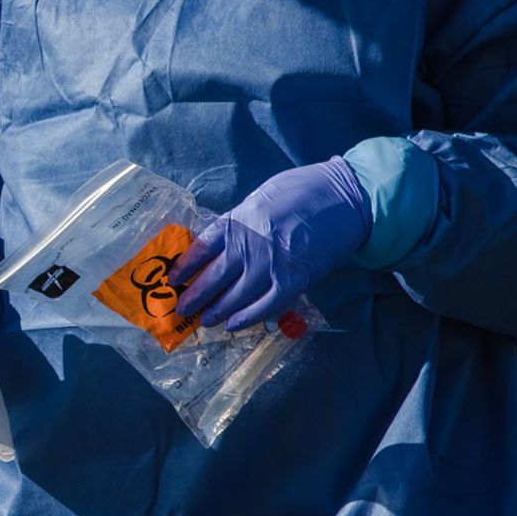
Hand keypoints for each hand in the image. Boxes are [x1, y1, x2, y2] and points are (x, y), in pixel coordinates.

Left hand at [171, 157, 371, 331]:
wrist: (342, 197)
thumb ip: (241, 221)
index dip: (185, 267)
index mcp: (239, 220)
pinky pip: (263, 306)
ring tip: (206, 320)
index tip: (173, 279)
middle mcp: (249, 245)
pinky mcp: (293, 281)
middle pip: (213, 277)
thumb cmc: (303, 191)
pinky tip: (234, 324)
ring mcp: (270, 265)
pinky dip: (246, 318)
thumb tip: (221, 245)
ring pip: (234, 297)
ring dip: (217, 311)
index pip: (202, 248)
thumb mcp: (262, 198)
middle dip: (195, 296)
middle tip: (181, 309)